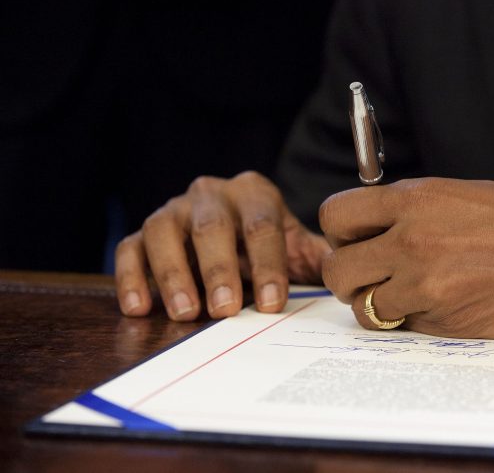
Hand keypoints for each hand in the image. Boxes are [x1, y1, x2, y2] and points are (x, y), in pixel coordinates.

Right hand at [115, 171, 329, 320]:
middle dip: (219, 270)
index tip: (273, 302)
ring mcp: (174, 210)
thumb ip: (319, 257)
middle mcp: (211, 194)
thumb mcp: (298, 248)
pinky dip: (131, 277)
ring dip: (174, 274)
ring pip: (164, 232)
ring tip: (186, 313)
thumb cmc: (270, 246)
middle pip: (212, 227)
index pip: (262, 225)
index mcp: (255, 194)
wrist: (234, 235)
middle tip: (226, 310)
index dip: (268, 263)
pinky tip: (141, 308)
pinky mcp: (144, 232)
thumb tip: (348, 270)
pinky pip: (130, 248)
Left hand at [320, 178, 493, 338]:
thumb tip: (372, 230)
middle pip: (337, 271)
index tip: (355, 243)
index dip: (339, 234)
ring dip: (380, 308)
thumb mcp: (466, 194)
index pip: (336, 216)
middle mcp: (414, 240)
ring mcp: (430, 286)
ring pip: (365, 310)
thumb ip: (413, 210)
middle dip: (350, 279)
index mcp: (417, 198)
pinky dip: (419, 324)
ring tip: (412, 297)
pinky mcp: (451, 325)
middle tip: (374, 280)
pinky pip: (408, 330)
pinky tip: (452, 307)